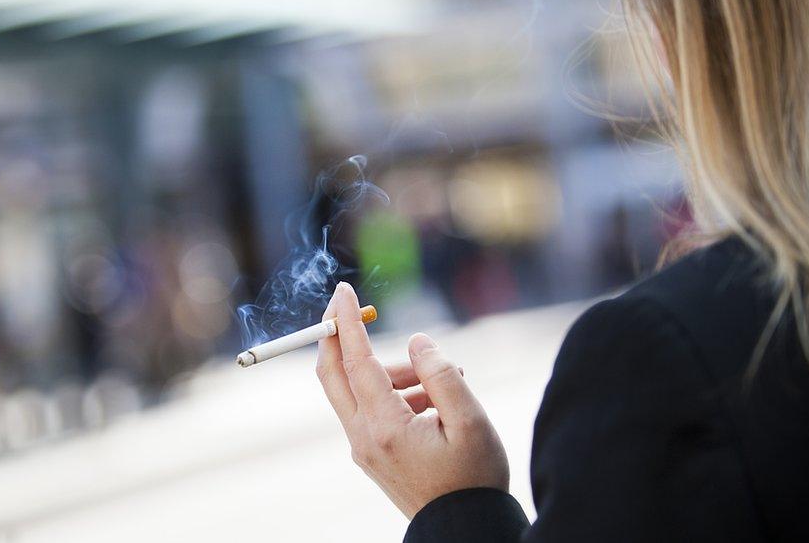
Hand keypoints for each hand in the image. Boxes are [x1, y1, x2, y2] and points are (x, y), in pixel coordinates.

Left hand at [316, 282, 509, 518]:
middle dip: (338, 334)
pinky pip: (370, 407)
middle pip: (333, 373)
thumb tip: (416, 341)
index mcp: (386, 427)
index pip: (356, 361)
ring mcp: (364, 447)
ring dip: (391, 369)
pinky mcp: (371, 452)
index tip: (344, 290)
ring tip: (450, 379)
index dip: (347, 322)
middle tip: (350, 303)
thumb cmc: (474, 478)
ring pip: (358, 389)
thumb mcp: (471, 421)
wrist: (464, 529)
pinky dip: (394, 391)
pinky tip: (436, 398)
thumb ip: (441, 374)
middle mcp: (364, 436)